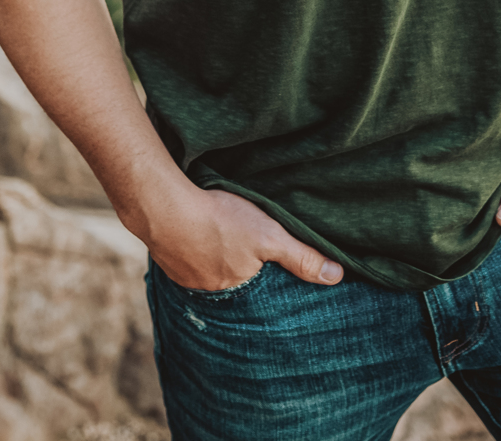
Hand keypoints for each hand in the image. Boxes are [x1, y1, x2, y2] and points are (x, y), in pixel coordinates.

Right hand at [138, 185, 344, 290]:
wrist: (163, 208)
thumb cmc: (219, 220)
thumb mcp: (269, 235)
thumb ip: (301, 256)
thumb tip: (336, 277)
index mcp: (237, 292)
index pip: (260, 293)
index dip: (267, 278)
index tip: (272, 267)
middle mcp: (211, 294)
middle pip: (235, 283)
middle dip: (243, 271)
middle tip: (247, 248)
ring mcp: (186, 279)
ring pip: (211, 271)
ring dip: (218, 259)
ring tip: (226, 240)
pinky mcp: (170, 261)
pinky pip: (189, 260)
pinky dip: (197, 249)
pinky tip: (200, 235)